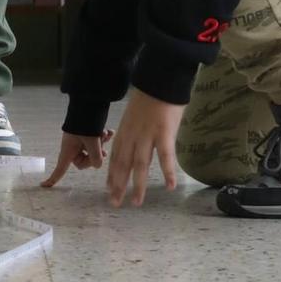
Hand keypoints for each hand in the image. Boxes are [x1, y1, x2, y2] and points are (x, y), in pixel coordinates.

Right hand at [42, 129, 112, 189]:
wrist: (88, 103)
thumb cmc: (85, 122)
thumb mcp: (92, 141)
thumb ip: (96, 157)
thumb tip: (98, 165)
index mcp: (68, 150)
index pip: (60, 168)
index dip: (53, 178)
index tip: (44, 186)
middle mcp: (72, 147)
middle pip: (83, 161)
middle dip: (95, 155)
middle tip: (103, 150)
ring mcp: (79, 141)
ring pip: (91, 151)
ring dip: (100, 144)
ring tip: (106, 135)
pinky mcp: (86, 134)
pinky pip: (93, 141)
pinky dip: (101, 137)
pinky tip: (109, 132)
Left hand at [106, 91, 183, 206]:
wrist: (160, 78)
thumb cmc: (150, 95)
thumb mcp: (135, 114)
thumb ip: (135, 131)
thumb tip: (138, 144)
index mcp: (124, 132)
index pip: (115, 157)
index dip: (112, 174)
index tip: (109, 189)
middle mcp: (132, 136)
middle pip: (123, 165)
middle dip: (118, 185)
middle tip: (115, 203)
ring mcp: (147, 136)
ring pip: (140, 165)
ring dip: (138, 186)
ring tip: (136, 202)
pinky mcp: (164, 134)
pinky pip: (166, 157)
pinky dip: (168, 172)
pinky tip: (170, 186)